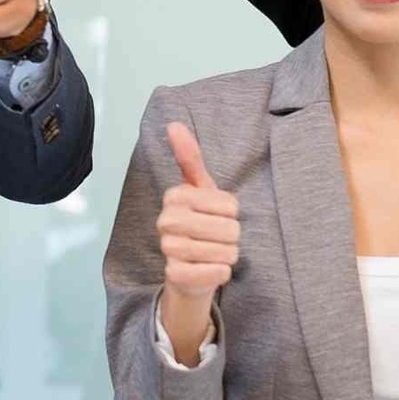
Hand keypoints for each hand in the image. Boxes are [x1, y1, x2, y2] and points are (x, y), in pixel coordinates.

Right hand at [157, 121, 237, 365]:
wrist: (188, 272)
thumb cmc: (199, 225)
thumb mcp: (200, 190)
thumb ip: (189, 158)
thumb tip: (174, 124)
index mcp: (174, 196)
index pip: (230, 204)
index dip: (232, 213)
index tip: (217, 216)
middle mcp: (166, 220)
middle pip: (229, 228)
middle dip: (232, 237)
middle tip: (218, 239)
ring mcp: (168, 249)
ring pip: (225, 251)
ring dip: (228, 256)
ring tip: (214, 254)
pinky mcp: (175, 275)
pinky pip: (216, 272)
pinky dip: (222, 273)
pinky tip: (212, 270)